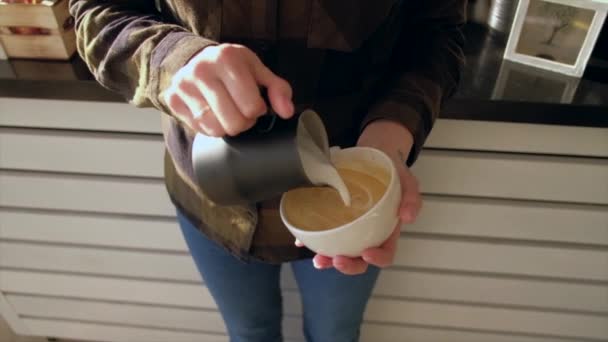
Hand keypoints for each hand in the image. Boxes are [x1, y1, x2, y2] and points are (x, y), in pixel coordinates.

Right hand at [163, 43, 293, 136]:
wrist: (194, 59)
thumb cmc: (231, 67)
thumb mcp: (257, 70)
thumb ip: (277, 89)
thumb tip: (286, 112)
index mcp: (227, 58)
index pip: (252, 107)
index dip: (257, 110)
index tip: (254, 102)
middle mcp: (202, 70)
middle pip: (234, 122)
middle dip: (243, 122)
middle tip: (240, 110)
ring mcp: (184, 86)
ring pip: (216, 129)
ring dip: (227, 127)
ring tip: (227, 112)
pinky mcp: (172, 99)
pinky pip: (199, 129)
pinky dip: (210, 128)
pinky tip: (212, 113)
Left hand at [296, 120, 421, 274]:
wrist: (375, 152)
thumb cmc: (393, 171)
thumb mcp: (407, 180)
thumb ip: (411, 198)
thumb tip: (407, 217)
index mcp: (387, 229)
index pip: (385, 252)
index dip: (377, 258)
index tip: (367, 254)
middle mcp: (367, 233)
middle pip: (359, 258)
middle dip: (348, 265)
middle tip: (337, 260)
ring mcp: (349, 226)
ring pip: (339, 249)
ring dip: (328, 258)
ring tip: (318, 259)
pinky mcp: (334, 216)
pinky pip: (323, 231)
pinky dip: (311, 240)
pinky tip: (301, 242)